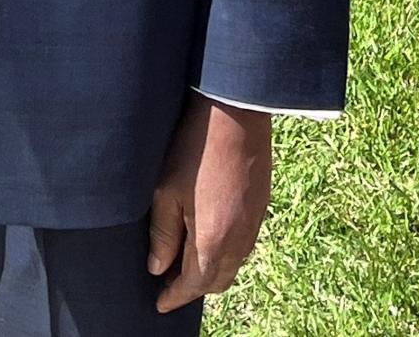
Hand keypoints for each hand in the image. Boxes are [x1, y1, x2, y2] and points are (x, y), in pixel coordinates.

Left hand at [148, 94, 271, 312]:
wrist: (235, 114)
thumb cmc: (194, 148)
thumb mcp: (166, 190)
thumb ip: (162, 233)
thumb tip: (157, 268)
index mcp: (213, 241)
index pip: (193, 285)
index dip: (175, 297)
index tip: (160, 304)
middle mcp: (239, 242)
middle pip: (216, 281)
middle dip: (194, 288)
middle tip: (171, 285)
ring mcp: (254, 226)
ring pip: (232, 265)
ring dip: (211, 271)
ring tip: (187, 262)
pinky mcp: (261, 209)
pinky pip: (243, 247)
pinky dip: (225, 253)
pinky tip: (209, 238)